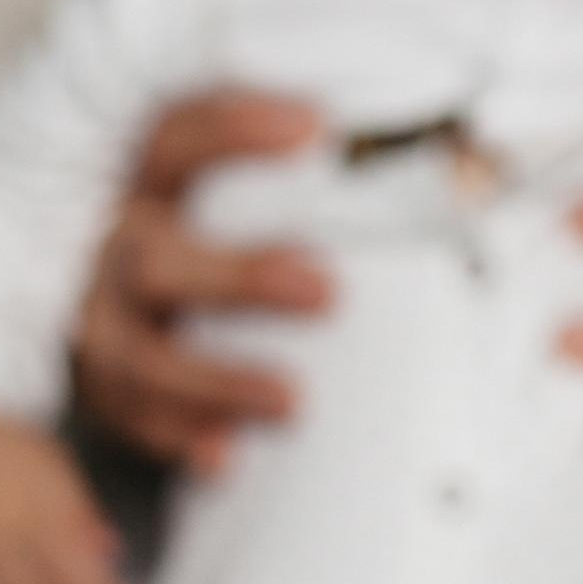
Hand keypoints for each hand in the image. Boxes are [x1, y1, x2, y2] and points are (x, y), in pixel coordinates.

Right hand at [72, 90, 331, 471]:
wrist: (152, 305)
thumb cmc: (240, 232)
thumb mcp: (271, 187)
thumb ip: (349, 176)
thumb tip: (472, 162)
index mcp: (161, 181)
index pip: (178, 137)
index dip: (233, 128)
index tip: (313, 125)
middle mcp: (125, 248)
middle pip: (156, 260)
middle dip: (239, 279)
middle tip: (326, 291)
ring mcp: (110, 324)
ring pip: (137, 358)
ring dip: (215, 380)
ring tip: (293, 401)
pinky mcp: (111, 392)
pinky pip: (132, 424)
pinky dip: (179, 440)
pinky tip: (227, 457)